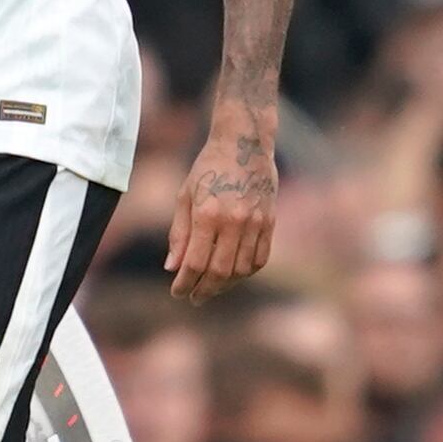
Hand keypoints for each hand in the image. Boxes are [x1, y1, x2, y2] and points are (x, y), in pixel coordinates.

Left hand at [167, 103, 277, 303]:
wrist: (244, 144)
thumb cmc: (208, 168)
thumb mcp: (185, 195)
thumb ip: (179, 234)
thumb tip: (172, 267)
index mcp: (207, 215)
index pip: (195, 263)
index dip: (185, 283)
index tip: (177, 293)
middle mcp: (233, 222)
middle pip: (219, 271)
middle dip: (204, 289)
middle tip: (193, 297)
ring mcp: (255, 224)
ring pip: (242, 269)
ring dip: (225, 284)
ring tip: (211, 287)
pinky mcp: (270, 223)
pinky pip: (260, 258)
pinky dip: (246, 272)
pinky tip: (234, 274)